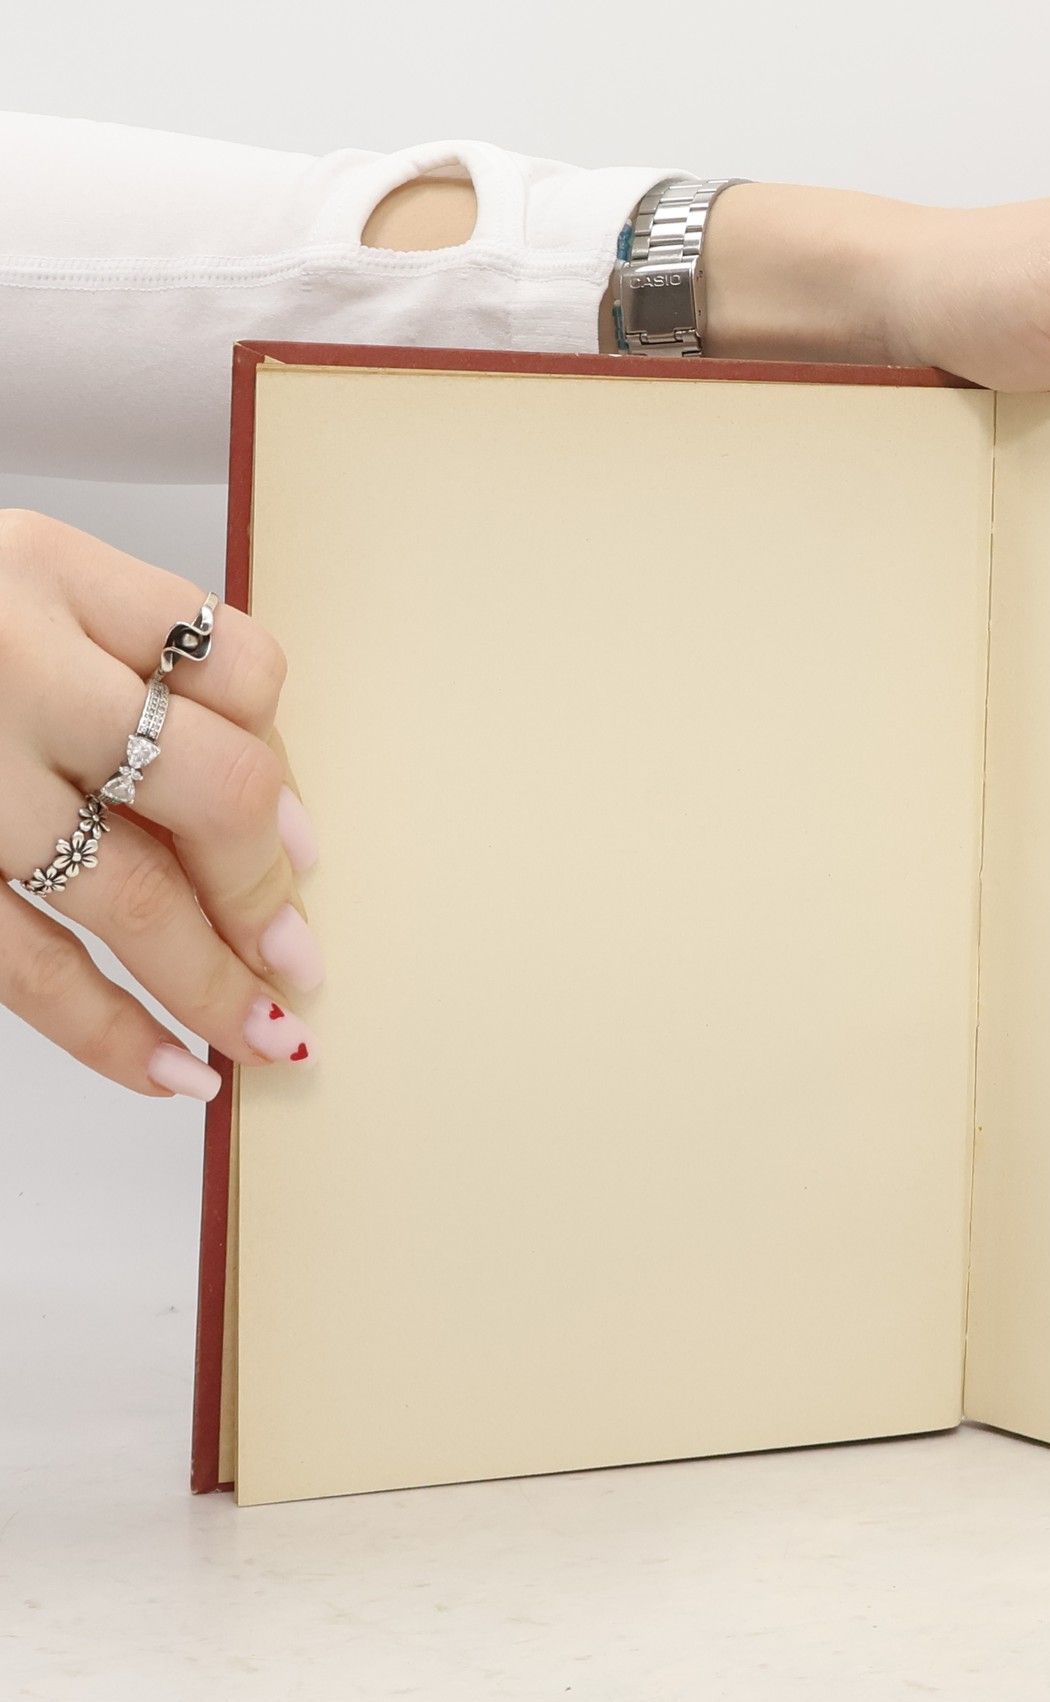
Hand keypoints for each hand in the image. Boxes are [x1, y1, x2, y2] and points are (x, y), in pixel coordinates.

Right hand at [0, 512, 321, 1097]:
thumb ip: (135, 667)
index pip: (238, 666)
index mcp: (44, 566)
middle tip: (300, 964)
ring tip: (267, 1042)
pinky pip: (19, 964)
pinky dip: (103, 1030)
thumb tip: (288, 830)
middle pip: (208, 788)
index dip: (287, 765)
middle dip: (265, 892)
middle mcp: (3, 659)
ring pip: (124, 896)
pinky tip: (168, 1070)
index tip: (303, 845)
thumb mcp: (14, 586)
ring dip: (211, 984)